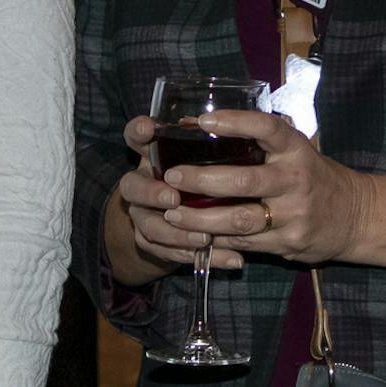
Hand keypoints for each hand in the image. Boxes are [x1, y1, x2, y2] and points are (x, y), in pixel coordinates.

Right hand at [112, 115, 236, 271]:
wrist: (176, 214)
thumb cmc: (202, 172)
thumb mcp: (205, 155)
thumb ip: (216, 147)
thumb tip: (253, 134)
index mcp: (152, 154)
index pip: (135, 137)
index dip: (138, 131)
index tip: (150, 127)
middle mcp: (142, 182)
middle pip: (131, 186)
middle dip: (151, 192)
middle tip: (173, 198)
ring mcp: (142, 213)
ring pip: (147, 226)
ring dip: (176, 233)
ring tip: (205, 238)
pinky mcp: (151, 240)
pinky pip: (165, 252)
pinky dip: (196, 256)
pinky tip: (228, 259)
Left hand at [159, 110, 369, 266]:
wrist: (355, 216)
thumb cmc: (315, 177)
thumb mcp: (298, 152)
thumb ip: (264, 144)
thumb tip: (203, 126)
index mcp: (297, 150)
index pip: (266, 128)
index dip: (235, 122)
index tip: (202, 120)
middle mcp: (296, 180)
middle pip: (243, 181)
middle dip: (202, 180)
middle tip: (171, 177)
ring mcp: (293, 215)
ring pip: (239, 219)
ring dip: (200, 219)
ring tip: (172, 214)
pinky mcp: (288, 243)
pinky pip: (245, 242)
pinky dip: (217, 239)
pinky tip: (195, 235)